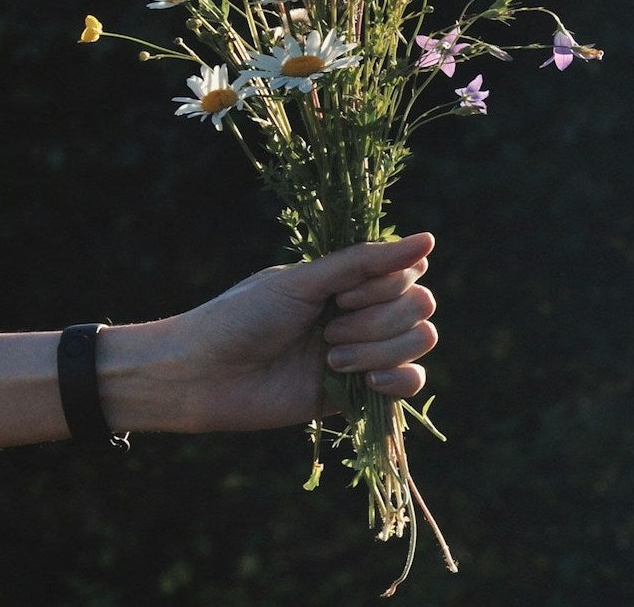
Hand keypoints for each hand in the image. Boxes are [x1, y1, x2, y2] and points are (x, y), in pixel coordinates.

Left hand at [106, 233, 437, 431]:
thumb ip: (365, 263)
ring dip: (380, 349)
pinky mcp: (359, 393)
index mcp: (346, 279)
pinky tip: (367, 381)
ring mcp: (363, 351)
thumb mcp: (303, 281)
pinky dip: (399, 379)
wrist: (204, 375)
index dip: (387, 283)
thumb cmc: (242, 318)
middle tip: (328, 329)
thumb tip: (429, 240)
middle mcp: (360, 311)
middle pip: (419, 306)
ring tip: (331, 358)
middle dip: (379, 319)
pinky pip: (411, 382)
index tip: (343, 293)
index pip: (407, 271)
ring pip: (419, 341)